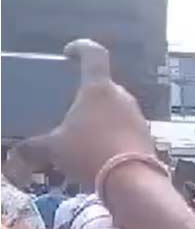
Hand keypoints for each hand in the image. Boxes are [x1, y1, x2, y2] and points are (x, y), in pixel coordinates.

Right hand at [14, 40, 154, 186]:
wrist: (133, 180)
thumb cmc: (89, 153)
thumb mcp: (54, 149)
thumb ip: (32, 148)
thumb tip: (14, 156)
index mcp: (98, 88)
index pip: (94, 54)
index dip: (81, 47)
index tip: (70, 52)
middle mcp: (122, 96)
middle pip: (104, 86)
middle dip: (88, 94)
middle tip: (71, 108)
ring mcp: (138, 116)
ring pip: (116, 108)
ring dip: (101, 116)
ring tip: (84, 134)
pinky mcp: (147, 136)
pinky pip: (126, 128)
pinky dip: (113, 133)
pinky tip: (102, 151)